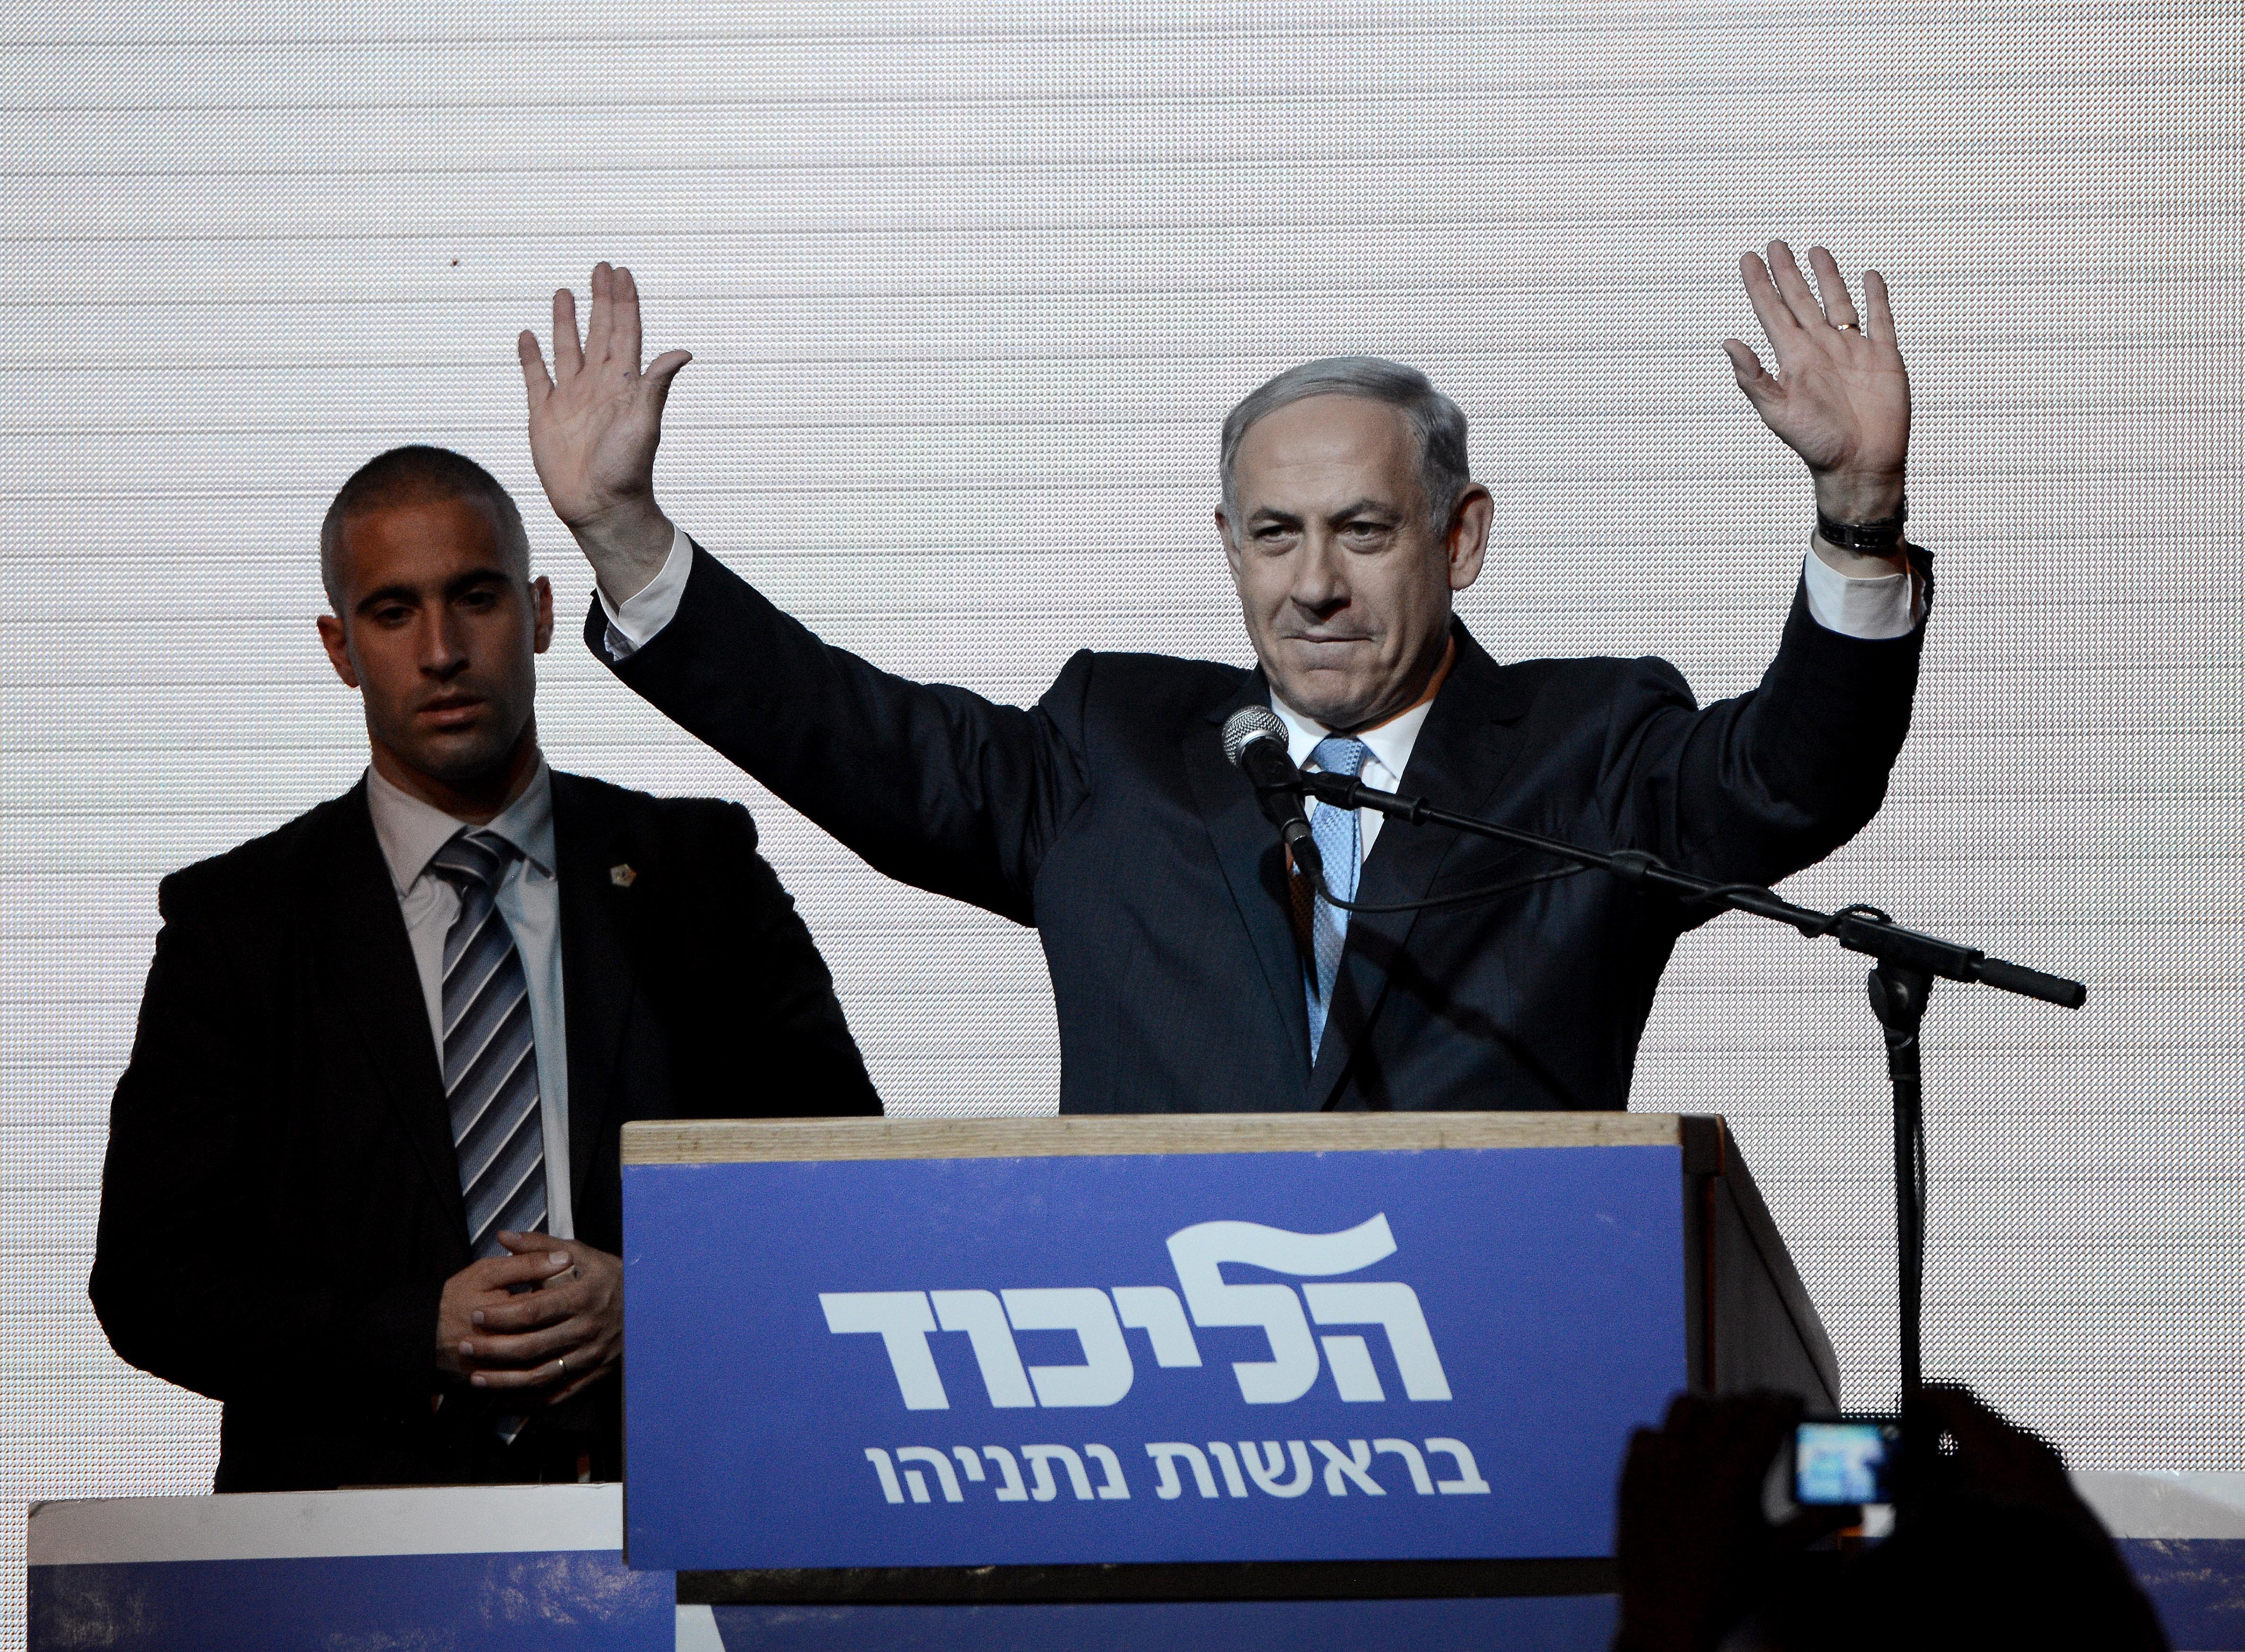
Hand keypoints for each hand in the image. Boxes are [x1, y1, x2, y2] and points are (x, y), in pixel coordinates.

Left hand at [443, 1234, 624, 1406]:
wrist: (653, 1306)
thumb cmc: (610, 1277)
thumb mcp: (581, 1254)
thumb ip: (541, 1247)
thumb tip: (504, 1236)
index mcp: (583, 1297)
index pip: (533, 1310)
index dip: (501, 1315)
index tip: (475, 1315)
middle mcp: (587, 1329)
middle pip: (532, 1345)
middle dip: (493, 1348)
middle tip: (465, 1345)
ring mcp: (591, 1356)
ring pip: (541, 1375)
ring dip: (505, 1380)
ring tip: (475, 1378)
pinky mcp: (595, 1375)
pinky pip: (558, 1394)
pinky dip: (531, 1401)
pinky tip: (506, 1399)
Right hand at [517, 262, 689, 602]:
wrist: (599, 505)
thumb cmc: (627, 469)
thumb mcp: (644, 422)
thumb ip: (656, 385)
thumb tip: (682, 352)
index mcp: (624, 383)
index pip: (625, 332)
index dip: (624, 303)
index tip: (623, 273)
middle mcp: (598, 385)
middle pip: (599, 332)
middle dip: (600, 300)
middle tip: (601, 267)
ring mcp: (570, 398)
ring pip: (568, 349)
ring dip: (567, 321)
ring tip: (566, 292)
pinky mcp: (544, 414)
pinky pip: (536, 377)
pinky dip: (531, 356)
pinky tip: (528, 335)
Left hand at [1612, 1392, 1849, 1651]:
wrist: (1666, 1619)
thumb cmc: (1723, 1592)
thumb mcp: (1777, 1554)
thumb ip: (1815, 1521)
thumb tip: (1851, 1506)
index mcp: (1733, 1482)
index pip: (1767, 1421)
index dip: (1785, 1406)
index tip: (1794, 1404)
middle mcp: (1692, 1465)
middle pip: (1730, 1407)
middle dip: (1755, 1403)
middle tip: (1769, 1412)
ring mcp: (1656, 1467)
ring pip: (1685, 1406)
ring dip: (1710, 1409)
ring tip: (1724, 1425)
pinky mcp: (1630, 1476)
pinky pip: (1646, 1433)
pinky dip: (1666, 1436)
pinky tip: (1680, 1451)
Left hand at [1723, 242, 1910, 527]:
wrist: (1860, 464)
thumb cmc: (1816, 444)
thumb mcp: (1777, 411)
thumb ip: (1753, 377)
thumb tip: (1728, 343)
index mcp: (1794, 358)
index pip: (1772, 312)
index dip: (1760, 285)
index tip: (1748, 258)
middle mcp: (1820, 348)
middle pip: (1800, 300)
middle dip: (1787, 272)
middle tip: (1775, 244)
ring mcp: (1852, 350)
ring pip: (1837, 302)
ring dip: (1826, 277)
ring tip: (1815, 251)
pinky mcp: (1883, 357)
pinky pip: (1880, 319)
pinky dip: (1876, 298)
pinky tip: (1869, 277)